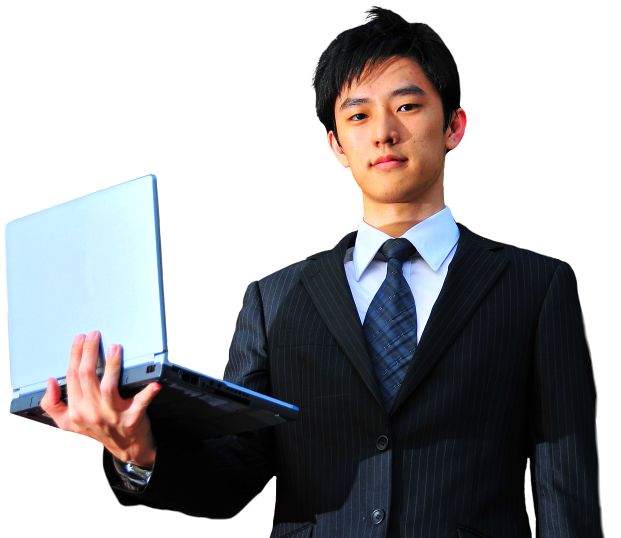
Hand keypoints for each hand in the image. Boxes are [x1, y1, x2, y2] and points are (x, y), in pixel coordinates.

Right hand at [41, 330, 160, 469]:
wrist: (125, 448)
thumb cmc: (98, 430)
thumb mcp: (68, 423)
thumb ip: (52, 405)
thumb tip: (49, 382)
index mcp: (75, 411)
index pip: (72, 377)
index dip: (75, 355)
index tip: (79, 339)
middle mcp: (92, 412)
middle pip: (87, 377)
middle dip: (89, 352)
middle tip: (93, 336)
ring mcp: (112, 415)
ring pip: (108, 386)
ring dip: (111, 366)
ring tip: (114, 348)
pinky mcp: (132, 418)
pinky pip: (140, 403)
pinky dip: (147, 393)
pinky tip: (153, 384)